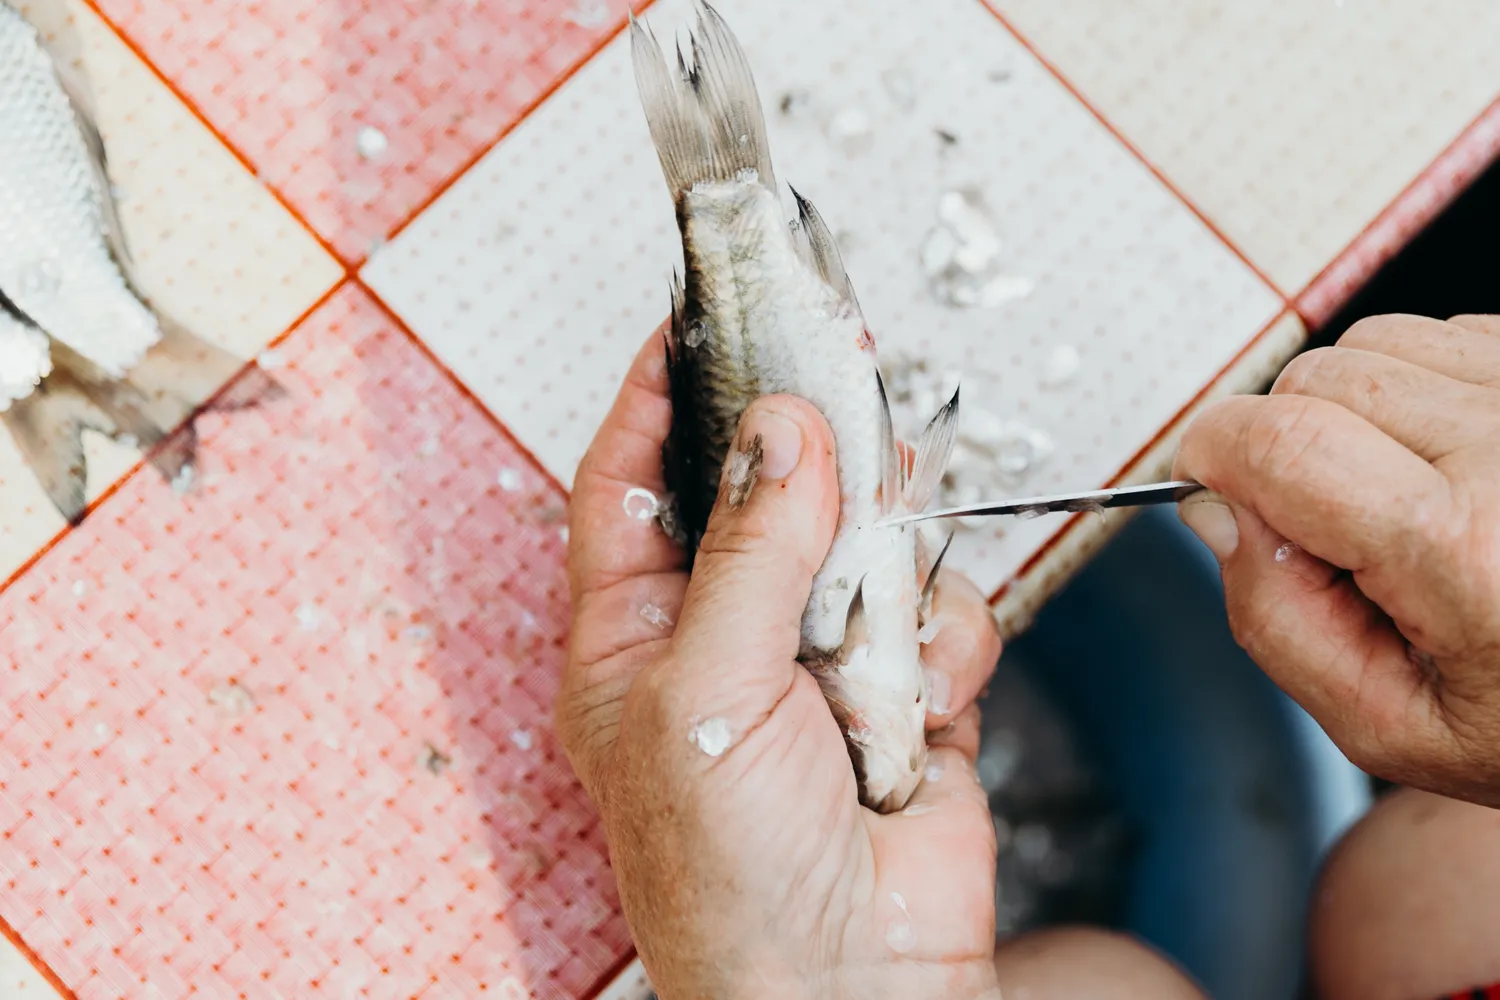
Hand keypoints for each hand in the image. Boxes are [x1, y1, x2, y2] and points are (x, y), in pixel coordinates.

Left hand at [556, 334, 1005, 999]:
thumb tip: (781, 430)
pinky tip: (918, 711)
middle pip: (765, 499)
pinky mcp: (902, 697)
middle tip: (844, 388)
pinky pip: (937, 620)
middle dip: (808, 463)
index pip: (630, 489)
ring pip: (866, 548)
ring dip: (882, 577)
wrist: (853, 989)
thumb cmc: (729, 878)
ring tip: (874, 624)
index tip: (692, 324)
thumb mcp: (708, 695)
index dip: (658, 402)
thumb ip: (751, 551)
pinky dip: (941, 653)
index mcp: (635, 640)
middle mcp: (723, 642)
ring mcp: (815, 667)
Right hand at [1174, 314, 1499, 804]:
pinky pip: (1442, 336)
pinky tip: (1455, 464)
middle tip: (1337, 528)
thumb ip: (1274, 619)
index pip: (1278, 442)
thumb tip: (1216, 511)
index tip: (1210, 488)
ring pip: (1372, 344)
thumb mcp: (1388, 724)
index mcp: (1467, 551)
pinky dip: (1419, 392)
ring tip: (1405, 494)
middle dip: (1285, 442)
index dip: (1213, 455)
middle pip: (1316, 379)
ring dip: (1353, 410)